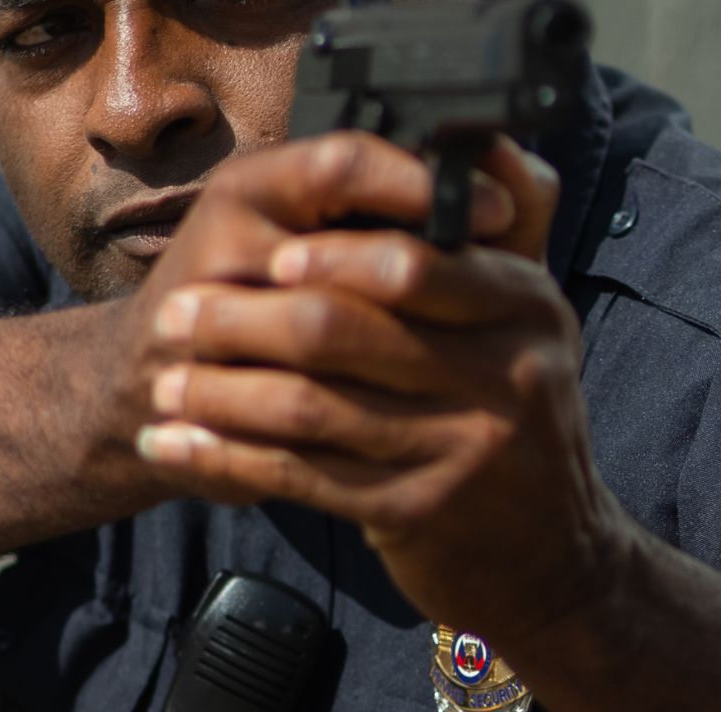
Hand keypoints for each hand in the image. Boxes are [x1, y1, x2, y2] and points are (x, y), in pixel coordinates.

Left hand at [134, 134, 635, 645]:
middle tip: (179, 315)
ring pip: (312, 405)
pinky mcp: (419, 514)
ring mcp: (463, 451)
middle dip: (245, 320)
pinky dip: (231, 458)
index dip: (331, 253)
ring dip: (222, 394)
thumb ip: (510, 234)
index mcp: (528, 309)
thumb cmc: (520, 427)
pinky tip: (183, 446)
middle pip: (345, 329)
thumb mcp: (534, 328)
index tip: (266, 253)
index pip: (416, 261)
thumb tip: (487, 139)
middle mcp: (506, 377)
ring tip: (166, 386)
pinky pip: (302, 476)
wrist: (554, 563)